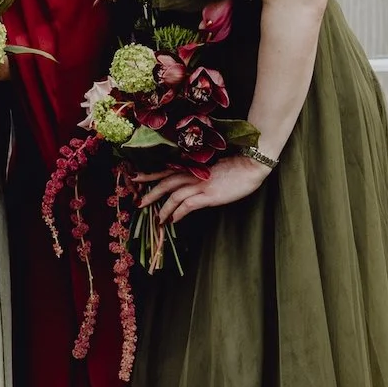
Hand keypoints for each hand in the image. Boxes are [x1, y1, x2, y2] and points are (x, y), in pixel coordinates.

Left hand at [137, 150, 273, 226]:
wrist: (251, 166)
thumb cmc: (235, 167)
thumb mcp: (212, 168)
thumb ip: (199, 173)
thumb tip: (190, 184)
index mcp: (193, 166)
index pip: (166, 170)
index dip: (150, 175)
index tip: (136, 179)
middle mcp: (193, 174)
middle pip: (165, 182)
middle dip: (150, 193)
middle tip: (138, 203)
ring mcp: (200, 184)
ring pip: (173, 195)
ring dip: (163, 209)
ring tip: (157, 220)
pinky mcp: (209, 195)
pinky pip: (188, 205)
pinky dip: (178, 213)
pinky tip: (173, 220)